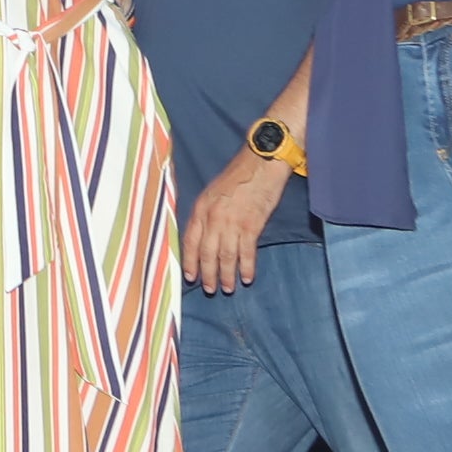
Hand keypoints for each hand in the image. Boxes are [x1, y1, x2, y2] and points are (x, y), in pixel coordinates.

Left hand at [182, 153, 290, 293]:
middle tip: (211, 289)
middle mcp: (213, 218)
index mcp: (201, 208)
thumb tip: (204, 237)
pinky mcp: (251, 225)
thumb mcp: (212, 192)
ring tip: (228, 288)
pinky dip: (246, 267)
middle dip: (208, 274)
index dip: (190, 261)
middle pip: (207, 253)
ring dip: (227, 275)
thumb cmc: (238, 175)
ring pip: (226, 256)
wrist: (261, 162)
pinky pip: (246, 252)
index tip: (191, 277)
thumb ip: (206, 214)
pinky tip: (247, 277)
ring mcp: (232, 222)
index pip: (190, 241)